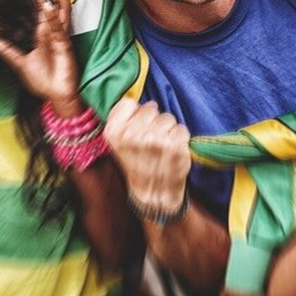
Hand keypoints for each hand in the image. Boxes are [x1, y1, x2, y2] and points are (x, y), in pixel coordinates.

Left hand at [0, 0, 81, 116]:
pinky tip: (48, 6)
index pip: (40, 8)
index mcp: (43, 33)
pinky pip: (59, 29)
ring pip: (61, 9)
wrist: (55, 97)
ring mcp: (61, 37)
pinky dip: (52, 18)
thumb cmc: (42, 80)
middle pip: (55, 2)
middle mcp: (54, 32)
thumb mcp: (19, 63)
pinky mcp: (65, 47)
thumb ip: (6, 50)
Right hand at [104, 99, 190, 213]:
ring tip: (162, 146)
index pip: (129, 103)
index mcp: (114, 131)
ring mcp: (155, 140)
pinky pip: (182, 129)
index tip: (137, 126)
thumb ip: (122, 119)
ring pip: (168, 118)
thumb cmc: (136, 164)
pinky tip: (172, 150)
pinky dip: (180, 138)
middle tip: (151, 140)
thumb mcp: (117, 143)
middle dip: (153, 121)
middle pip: (151, 108)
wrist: (153, 193)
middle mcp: (133, 134)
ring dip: (168, 130)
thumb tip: (142, 102)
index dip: (136, 113)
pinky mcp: (175, 146)